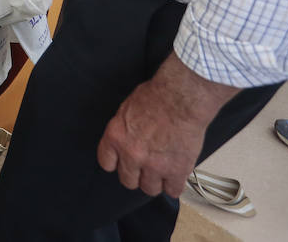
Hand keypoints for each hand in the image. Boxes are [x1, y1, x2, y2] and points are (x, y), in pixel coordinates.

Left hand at [97, 56, 238, 197]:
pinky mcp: (176, 171)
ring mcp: (154, 165)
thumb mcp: (127, 108)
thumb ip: (124, 129)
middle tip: (145, 168)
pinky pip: (172, 191)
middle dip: (136, 175)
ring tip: (162, 172)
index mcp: (116, 137)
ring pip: (149, 189)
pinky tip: (176, 178)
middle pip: (128, 180)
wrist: (181, 99)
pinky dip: (175, 186)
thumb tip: (126, 138)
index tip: (122, 162)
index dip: (116, 163)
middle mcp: (131, 154)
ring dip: (156, 182)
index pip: (106, 163)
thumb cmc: (157, 96)